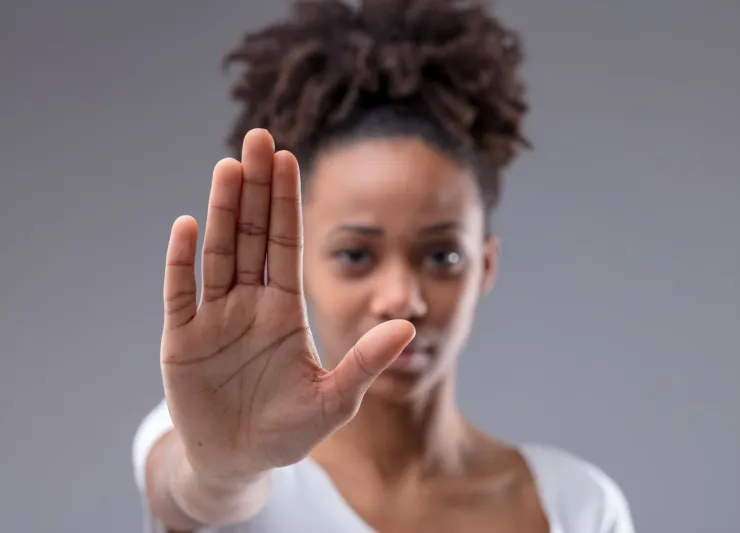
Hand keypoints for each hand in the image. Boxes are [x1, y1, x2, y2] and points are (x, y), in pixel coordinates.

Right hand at [159, 128, 414, 482]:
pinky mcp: (181, 340)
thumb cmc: (288, 430)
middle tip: (258, 139)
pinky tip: (188, 226)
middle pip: (252, 235)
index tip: (291, 158)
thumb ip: (366, 362)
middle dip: (255, 188)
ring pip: (219, 253)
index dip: (288, 203)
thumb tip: (407, 326)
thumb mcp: (334, 399)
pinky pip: (180, 293)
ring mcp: (214, 318)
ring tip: (229, 166)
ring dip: (223, 210)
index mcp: (284, 310)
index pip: (287, 245)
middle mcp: (249, 304)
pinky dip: (182, 261)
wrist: (239, 461)